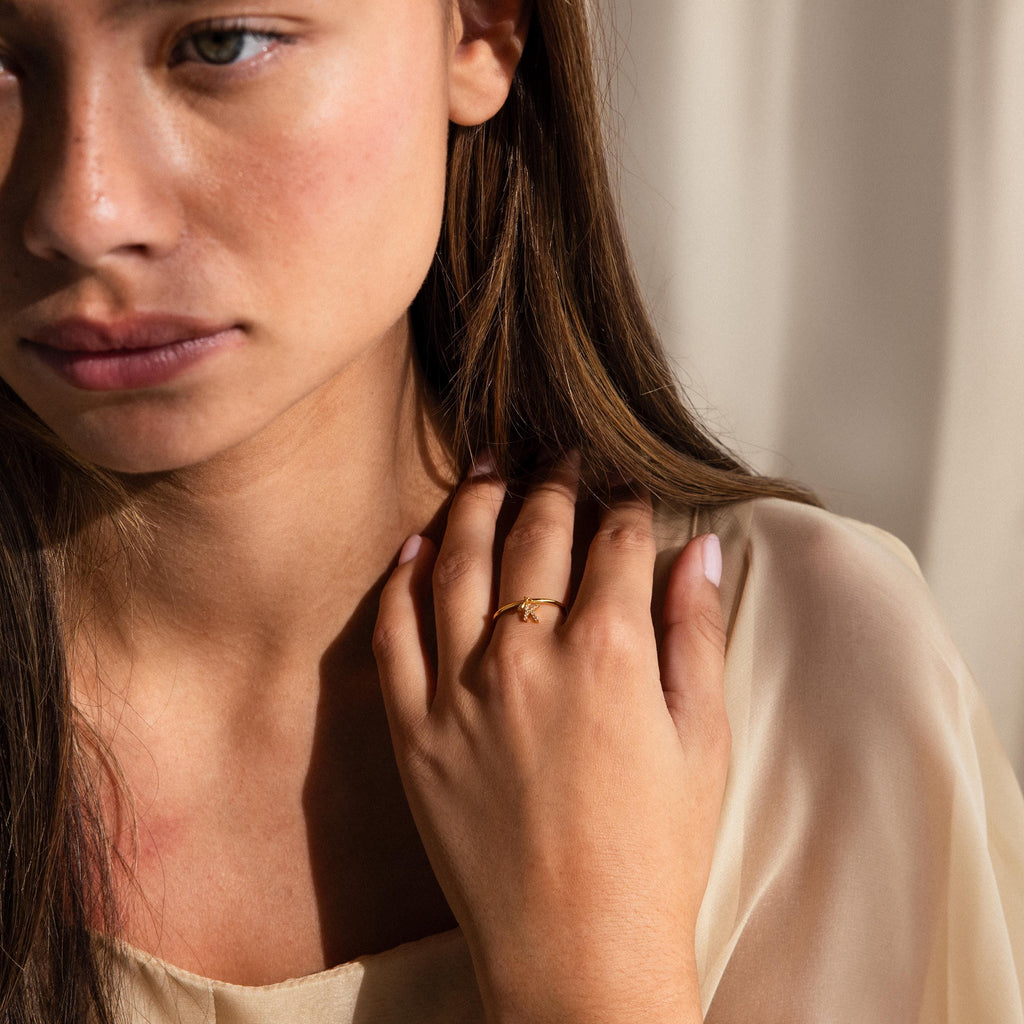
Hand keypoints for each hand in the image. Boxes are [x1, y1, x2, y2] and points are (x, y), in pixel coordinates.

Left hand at [373, 456, 729, 1023]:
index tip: (627, 490)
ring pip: (460, 562)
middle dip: (554, 481)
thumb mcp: (702, 741)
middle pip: (537, 533)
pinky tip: (416, 548)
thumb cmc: (653, 855)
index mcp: (610, 652)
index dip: (627, 504)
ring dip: (476, 505)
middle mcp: (528, 656)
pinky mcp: (413, 730)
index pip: (617, 543)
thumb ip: (697, 635)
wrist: (575, 953)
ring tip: (487, 469)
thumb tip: (699, 552)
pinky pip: (394, 632)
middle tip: (559, 454)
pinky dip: (404, 580)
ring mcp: (461, 689)